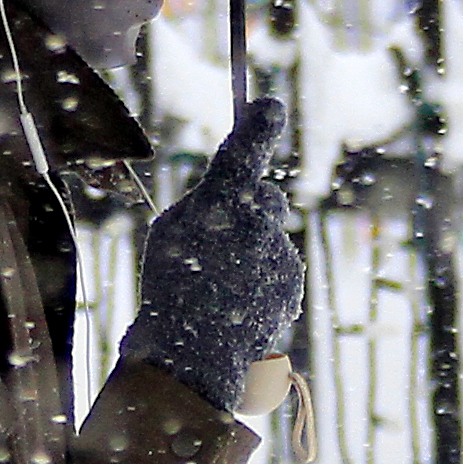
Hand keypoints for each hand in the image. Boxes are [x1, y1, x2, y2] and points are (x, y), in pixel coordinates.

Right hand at [116, 92, 302, 411]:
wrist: (194, 358)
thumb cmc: (171, 289)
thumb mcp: (170, 231)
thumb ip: (206, 201)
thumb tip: (236, 193)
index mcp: (221, 203)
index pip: (244, 151)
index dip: (258, 125)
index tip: (268, 105)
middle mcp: (258, 222)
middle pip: (264, 200)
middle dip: (250, 210)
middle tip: (219, 240)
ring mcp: (280, 254)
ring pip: (270, 238)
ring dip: (251, 253)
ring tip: (220, 287)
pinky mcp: (292, 283)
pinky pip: (278, 268)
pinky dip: (262, 280)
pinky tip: (236, 304)